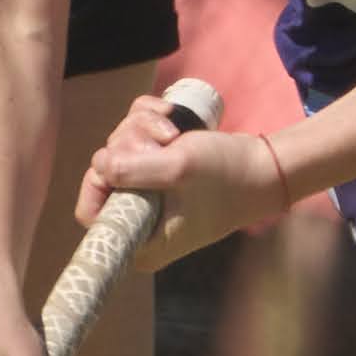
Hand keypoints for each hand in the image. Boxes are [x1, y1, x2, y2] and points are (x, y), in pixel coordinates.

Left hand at [76, 88, 290, 267]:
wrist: (265, 168)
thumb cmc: (227, 176)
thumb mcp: (178, 169)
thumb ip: (132, 170)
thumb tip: (98, 165)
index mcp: (141, 240)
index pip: (91, 212)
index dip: (100, 179)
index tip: (125, 159)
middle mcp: (140, 220)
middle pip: (105, 172)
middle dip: (130, 143)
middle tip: (165, 137)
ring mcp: (148, 194)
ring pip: (120, 149)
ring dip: (142, 128)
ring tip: (174, 129)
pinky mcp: (158, 171)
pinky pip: (135, 138)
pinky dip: (147, 120)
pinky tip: (170, 115)